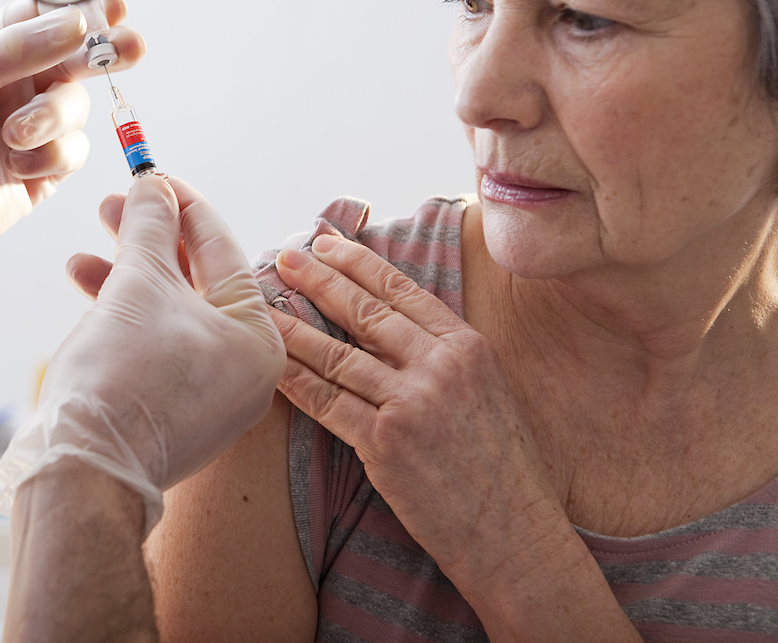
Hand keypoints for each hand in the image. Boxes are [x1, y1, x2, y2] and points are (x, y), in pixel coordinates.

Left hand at [0, 0, 143, 324]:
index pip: (40, 10)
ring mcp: (31, 126)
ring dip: (54, 118)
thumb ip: (15, 50)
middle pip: (76, 54)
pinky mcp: (42, 170)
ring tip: (15, 137)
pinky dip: (52, 156)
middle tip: (131, 45)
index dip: (76, 2)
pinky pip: (74, 151)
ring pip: (76, 105)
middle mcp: (12, 82)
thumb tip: (80, 23)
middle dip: (105, 49)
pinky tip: (17, 168)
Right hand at [0, 175, 285, 536]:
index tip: (151, 176)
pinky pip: (159, 349)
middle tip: (112, 206)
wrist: (85, 469)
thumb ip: (150, 226)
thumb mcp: (139, 282)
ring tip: (83, 253)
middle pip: (195, 282)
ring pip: (171, 316)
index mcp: (260, 338)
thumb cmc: (124, 372)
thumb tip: (152, 185)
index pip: (223, 251)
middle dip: (148, 240)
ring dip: (127, 277)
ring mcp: (212, 398)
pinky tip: (86, 295)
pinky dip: (127, 320)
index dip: (183, 205)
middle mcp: (247, 370)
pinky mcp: (176, 415)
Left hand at [271, 234, 567, 597]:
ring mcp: (411, 403)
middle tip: (287, 257)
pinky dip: (293, 381)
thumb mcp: (489, 391)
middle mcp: (440, 366)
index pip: (403, 291)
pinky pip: (326, 402)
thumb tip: (398, 329)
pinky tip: (270, 366)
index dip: (359, 263)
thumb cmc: (502, 468)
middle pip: (365, 313)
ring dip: (294, 329)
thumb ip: (446, 356)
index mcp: (468, 346)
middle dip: (319, 280)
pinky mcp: (385, 442)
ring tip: (263, 308)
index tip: (328, 244)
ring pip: (337, 355)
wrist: (515, 533)